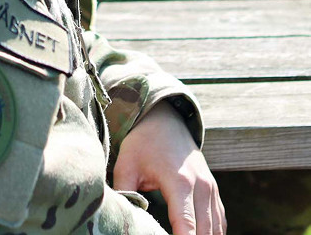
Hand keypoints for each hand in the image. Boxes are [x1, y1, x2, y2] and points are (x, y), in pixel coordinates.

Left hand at [113, 100, 225, 234]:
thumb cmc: (143, 143)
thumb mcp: (126, 166)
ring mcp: (211, 188)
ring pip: (216, 229)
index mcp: (179, 181)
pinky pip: (219, 221)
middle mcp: (201, 186)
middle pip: (204, 231)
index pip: (186, 225)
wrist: (165, 119)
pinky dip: (212, 233)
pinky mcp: (213, 190)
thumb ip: (126, 194)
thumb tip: (124, 217)